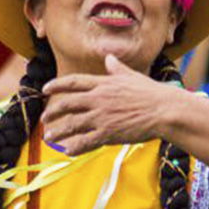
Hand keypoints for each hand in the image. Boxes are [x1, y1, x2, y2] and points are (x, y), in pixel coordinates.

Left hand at [40, 55, 183, 155]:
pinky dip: (75, 147)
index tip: (44, 88)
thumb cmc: (152, 93)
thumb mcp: (132, 76)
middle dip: (53, 112)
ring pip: (72, 125)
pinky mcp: (108, 133)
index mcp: (104, 83)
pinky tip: (68, 151)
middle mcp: (98, 98)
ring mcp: (102, 116)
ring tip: (49, 138)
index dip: (56, 84)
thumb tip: (109, 57)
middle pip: (68, 104)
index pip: (73, 82)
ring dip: (59, 132)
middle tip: (45, 118)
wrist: (164, 110)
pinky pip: (86, 141)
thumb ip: (117, 68)